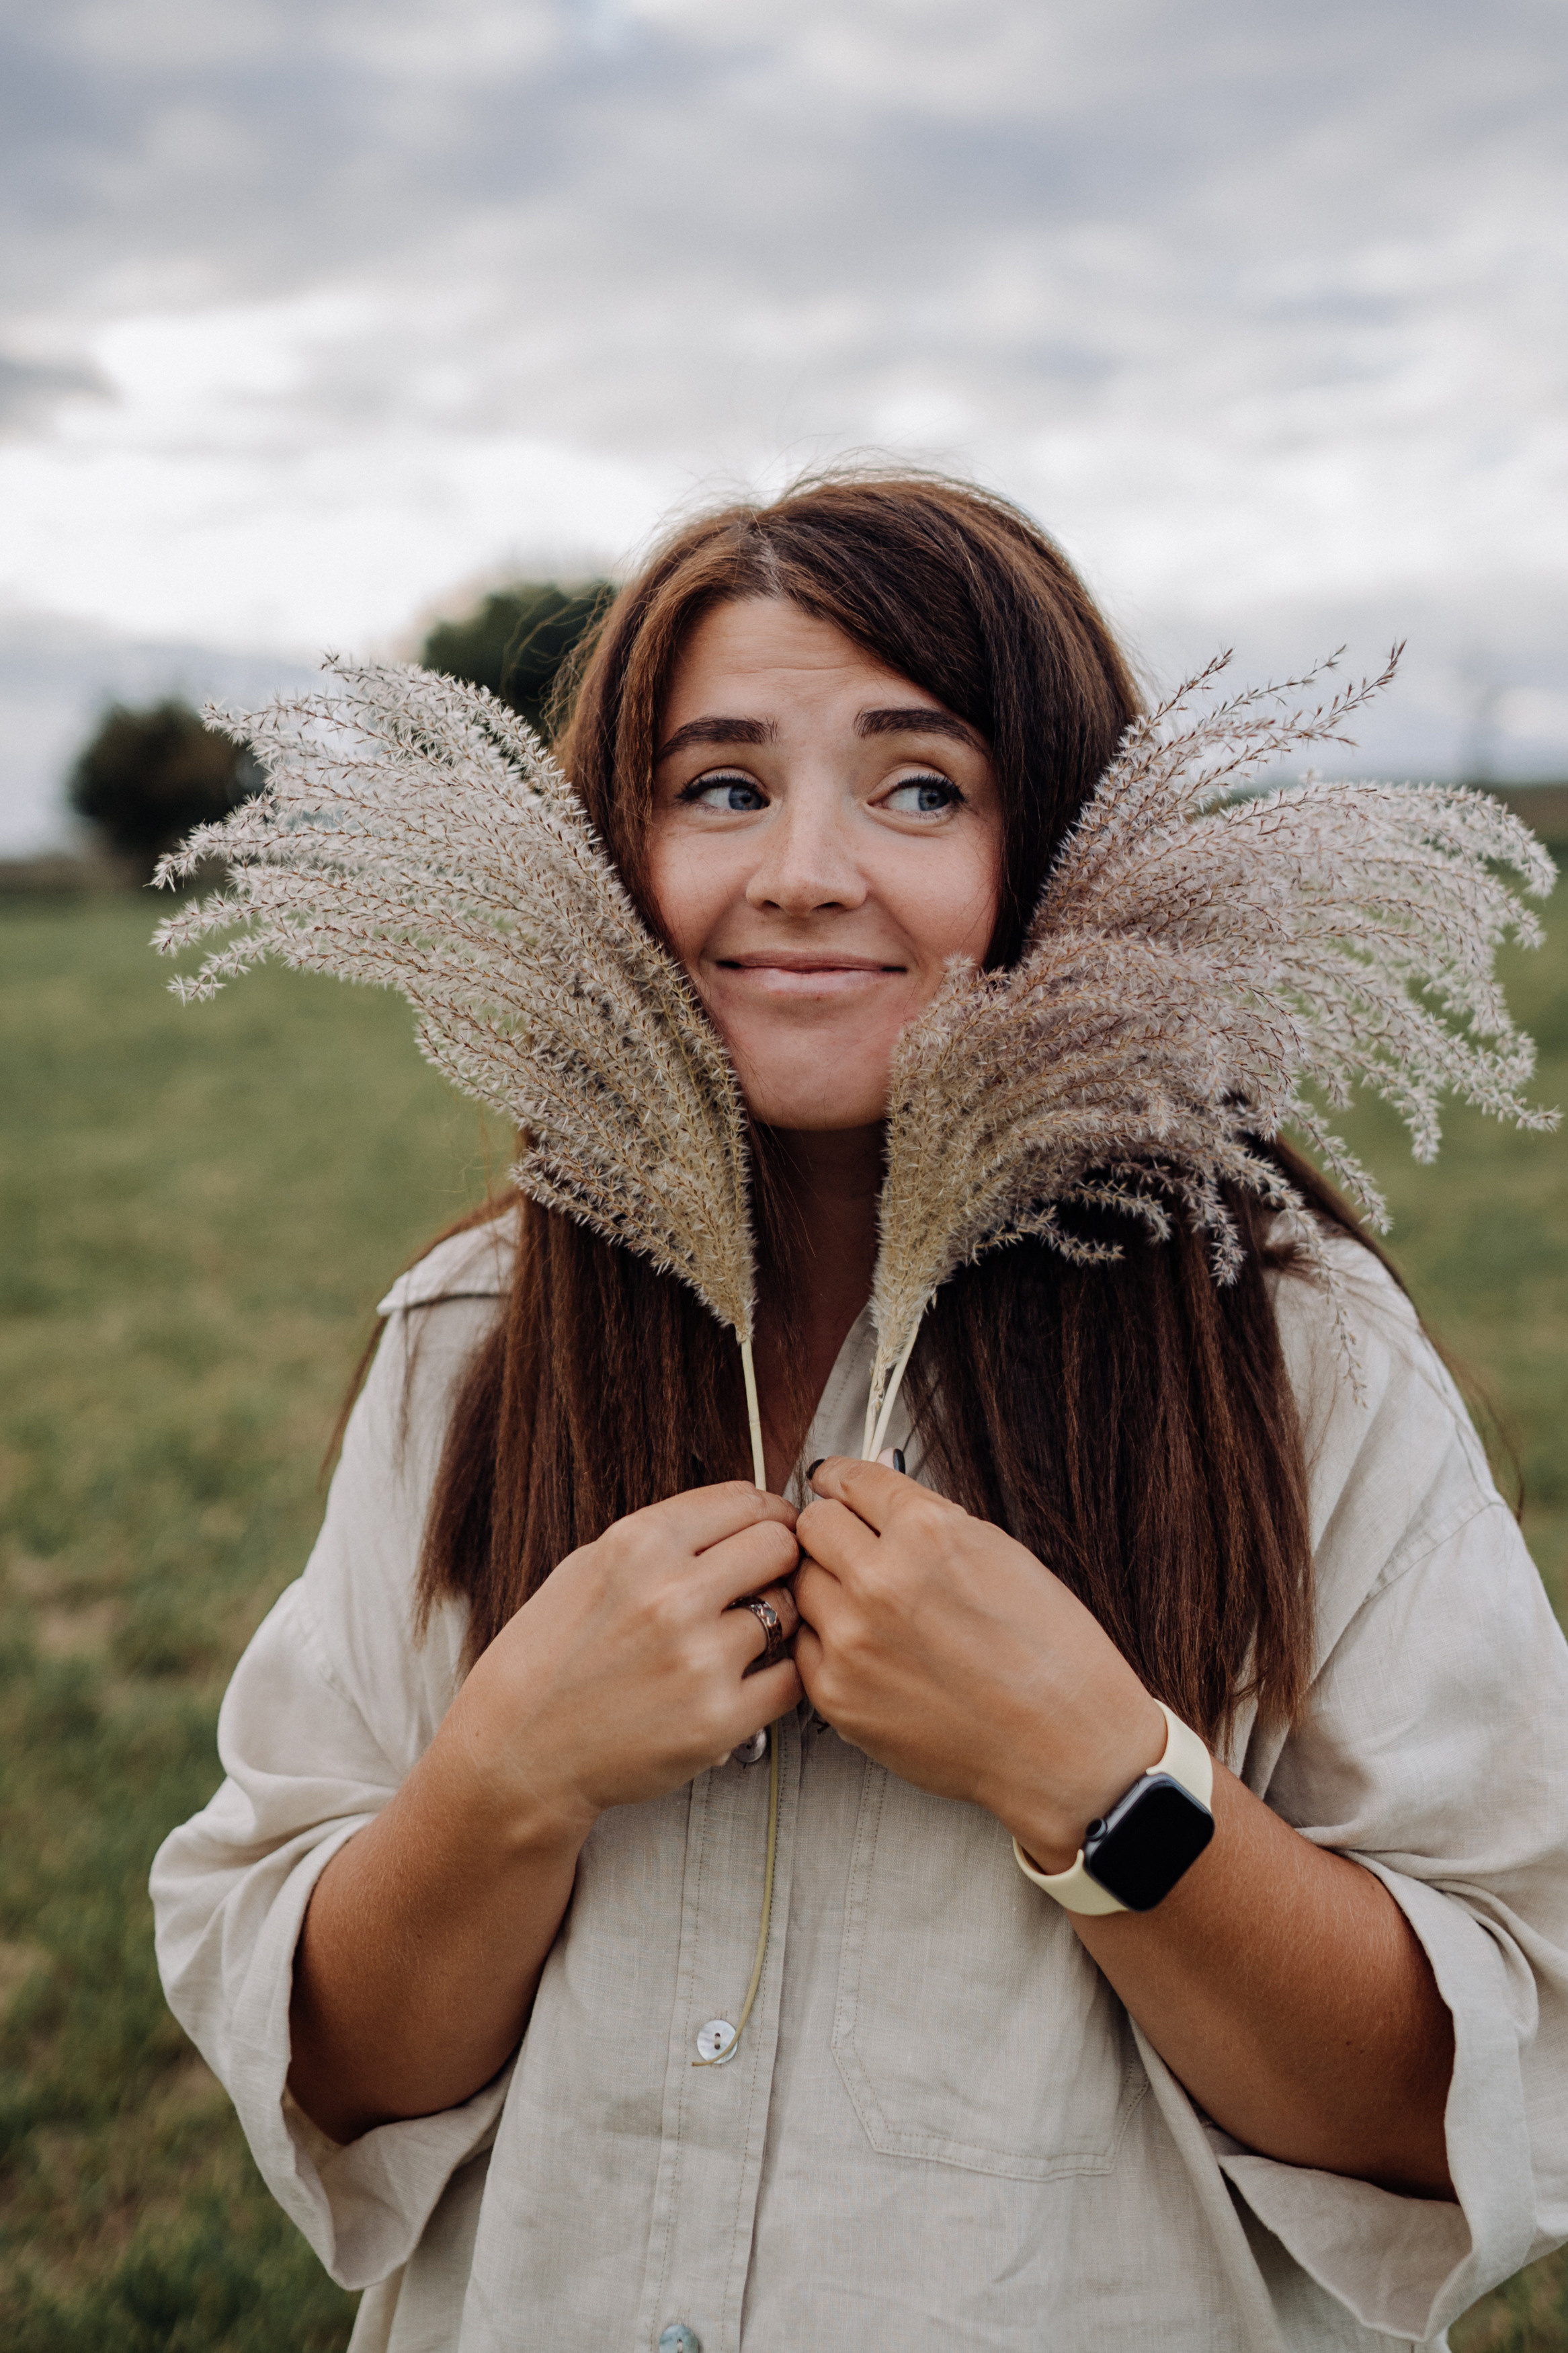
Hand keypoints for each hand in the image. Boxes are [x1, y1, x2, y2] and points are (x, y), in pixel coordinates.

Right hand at [445, 1481, 802, 1851]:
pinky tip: (750, 1676)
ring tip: (742, 1635)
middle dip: (781, 1558)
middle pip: (778, 1546)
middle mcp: (672, 1596)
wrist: (519, 1750)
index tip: (776, 1525)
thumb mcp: (591, 1568)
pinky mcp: (718, 1720)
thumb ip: (665, 1539)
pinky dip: (778, 1675)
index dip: (770, 1511)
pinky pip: (790, 1679)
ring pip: (788, 1611)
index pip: (743, 1501)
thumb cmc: (551, 1657)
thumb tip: (739, 1519)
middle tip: (772, 1577)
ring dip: (777, 1620)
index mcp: (638, 1545)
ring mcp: (699, 1660)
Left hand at [795, 1459, 1164, 1868]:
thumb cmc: (1050, 1651)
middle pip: (811, 1525)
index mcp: (927, 1531)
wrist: (1064, 1745)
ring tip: (868, 1606)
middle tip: (847, 1545)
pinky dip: (829, 1642)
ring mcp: (852, 1640)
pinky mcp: (836, 1694)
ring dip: (826, 1586)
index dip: (839, 1479)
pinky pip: (806, 1646)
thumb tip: (879, 1492)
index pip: (851, 1480)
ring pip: (801, 1584)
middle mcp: (880, 1580)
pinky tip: (871, 1652)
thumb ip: (928, 1519)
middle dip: (829, 1529)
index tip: (831, 1482)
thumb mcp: (999, 1552)